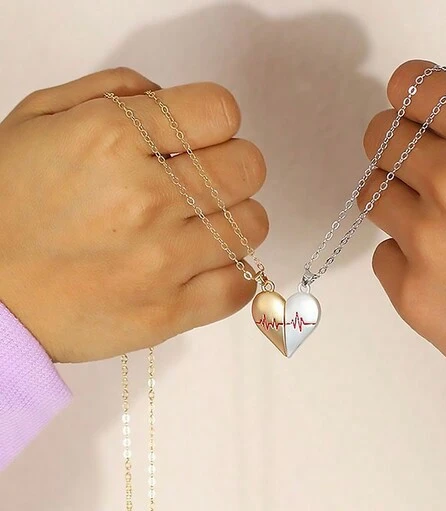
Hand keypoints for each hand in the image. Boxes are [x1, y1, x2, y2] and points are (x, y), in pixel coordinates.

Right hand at [0, 68, 268, 361]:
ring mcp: (163, 261)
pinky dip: (231, 274)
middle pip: (248, 167)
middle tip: (202, 182)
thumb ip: (115, 93)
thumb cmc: (7, 207)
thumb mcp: (42, 121)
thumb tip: (173, 101)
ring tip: (198, 227)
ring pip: (253, 224)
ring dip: (233, 220)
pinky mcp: (169, 312)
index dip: (214, 121)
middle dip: (231, 167)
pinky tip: (203, 267)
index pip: (221, 111)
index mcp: (112, 138)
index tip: (199, 137)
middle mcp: (146, 198)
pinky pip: (241, 285)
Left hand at [363, 60, 445, 417]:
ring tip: (440, 221)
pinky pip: (384, 255)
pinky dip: (407, 255)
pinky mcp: (412, 295)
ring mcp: (427, 242)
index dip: (413, 94)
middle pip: (382, 138)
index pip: (415, 87)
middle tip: (428, 167)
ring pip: (372, 194)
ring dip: (398, 197)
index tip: (416, 107)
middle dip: (402, 144)